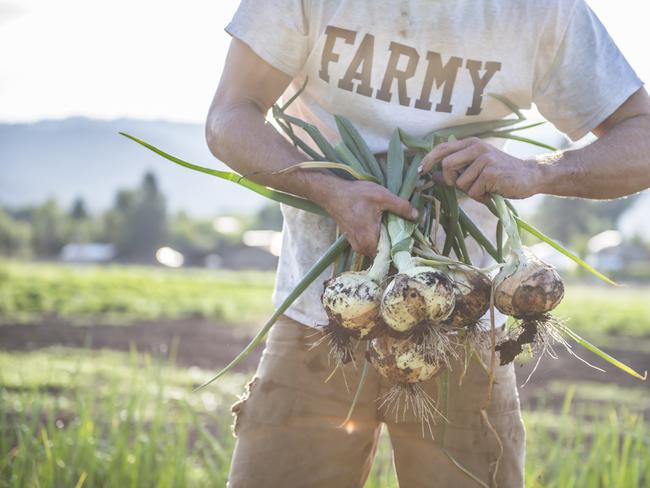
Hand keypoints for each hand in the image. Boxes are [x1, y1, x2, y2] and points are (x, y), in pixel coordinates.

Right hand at [319, 180, 417, 255]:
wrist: (332, 193)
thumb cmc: (356, 195)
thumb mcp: (382, 197)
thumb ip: (401, 207)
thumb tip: (417, 216)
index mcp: (369, 241)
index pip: (390, 258)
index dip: (402, 252)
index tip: (411, 245)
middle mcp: (362, 248)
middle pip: (385, 254)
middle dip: (396, 245)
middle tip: (406, 233)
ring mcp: (356, 246)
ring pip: (378, 249)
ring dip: (387, 241)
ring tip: (394, 228)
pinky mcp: (354, 241)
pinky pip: (371, 245)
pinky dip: (379, 238)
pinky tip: (383, 226)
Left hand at [418, 137, 542, 200]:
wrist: (529, 176)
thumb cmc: (500, 174)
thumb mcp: (476, 169)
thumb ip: (456, 171)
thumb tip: (433, 176)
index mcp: (470, 144)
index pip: (442, 148)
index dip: (428, 160)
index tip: (421, 171)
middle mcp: (476, 147)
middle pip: (447, 165)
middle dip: (451, 180)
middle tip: (465, 186)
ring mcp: (484, 159)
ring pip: (460, 182)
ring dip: (471, 191)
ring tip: (485, 187)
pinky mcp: (491, 172)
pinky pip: (473, 191)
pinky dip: (481, 196)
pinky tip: (492, 191)